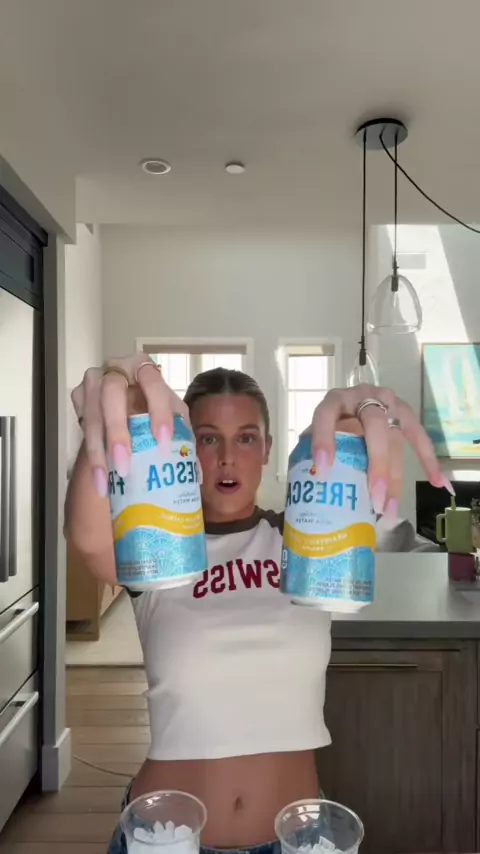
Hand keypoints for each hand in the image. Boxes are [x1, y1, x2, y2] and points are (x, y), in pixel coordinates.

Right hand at [71, 354, 188, 495]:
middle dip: (117, 431)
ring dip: (98, 450)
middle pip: (111, 393)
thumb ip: (182, 433)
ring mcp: (93, 380)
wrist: (127, 403)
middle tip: (124, 465)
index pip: (151, 381)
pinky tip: (98, 475)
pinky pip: (81, 423)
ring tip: (105, 481)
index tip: (163, 441)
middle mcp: (116, 368)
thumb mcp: (172, 412)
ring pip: (91, 414)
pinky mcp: (79, 395)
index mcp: (144, 366)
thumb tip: (194, 473)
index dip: (158, 410)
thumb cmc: (154, 407)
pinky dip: (90, 451)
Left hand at [309, 384, 451, 517]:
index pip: (327, 415)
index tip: (323, 470)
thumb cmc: (330, 426)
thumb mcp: (315, 434)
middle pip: (374, 427)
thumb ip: (311, 451)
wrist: (350, 402)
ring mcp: (386, 403)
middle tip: (374, 498)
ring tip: (389, 508)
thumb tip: (313, 486)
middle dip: (376, 464)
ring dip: (395, 476)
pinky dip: (428, 459)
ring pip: (396, 439)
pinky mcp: (403, 413)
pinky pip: (418, 437)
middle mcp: (362, 397)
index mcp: (334, 401)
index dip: (324, 441)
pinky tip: (439, 482)